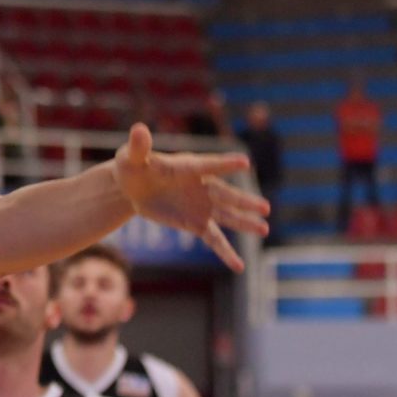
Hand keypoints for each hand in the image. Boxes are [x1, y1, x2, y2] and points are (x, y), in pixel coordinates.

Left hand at [112, 123, 270, 271]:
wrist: (131, 188)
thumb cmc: (132, 166)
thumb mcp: (131, 157)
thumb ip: (139, 146)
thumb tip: (139, 129)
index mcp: (187, 167)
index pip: (208, 165)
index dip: (224, 164)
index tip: (244, 162)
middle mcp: (200, 185)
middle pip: (224, 194)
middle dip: (243, 201)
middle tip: (265, 208)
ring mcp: (201, 206)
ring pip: (226, 216)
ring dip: (244, 223)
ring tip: (264, 229)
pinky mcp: (195, 223)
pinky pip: (214, 239)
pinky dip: (226, 252)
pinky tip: (239, 267)